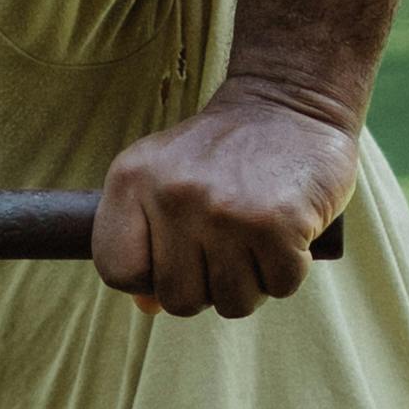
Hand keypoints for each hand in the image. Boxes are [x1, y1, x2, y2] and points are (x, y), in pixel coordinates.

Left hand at [90, 88, 355, 319]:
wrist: (291, 102)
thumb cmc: (225, 151)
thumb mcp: (166, 177)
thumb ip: (147, 238)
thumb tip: (147, 307)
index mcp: (132, 179)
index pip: (117, 270)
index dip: (149, 278)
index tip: (177, 256)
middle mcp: (173, 195)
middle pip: (178, 300)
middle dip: (208, 287)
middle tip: (228, 247)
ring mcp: (224, 211)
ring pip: (232, 303)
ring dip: (252, 282)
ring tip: (257, 238)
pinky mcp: (276, 223)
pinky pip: (279, 285)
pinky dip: (289, 269)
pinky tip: (287, 232)